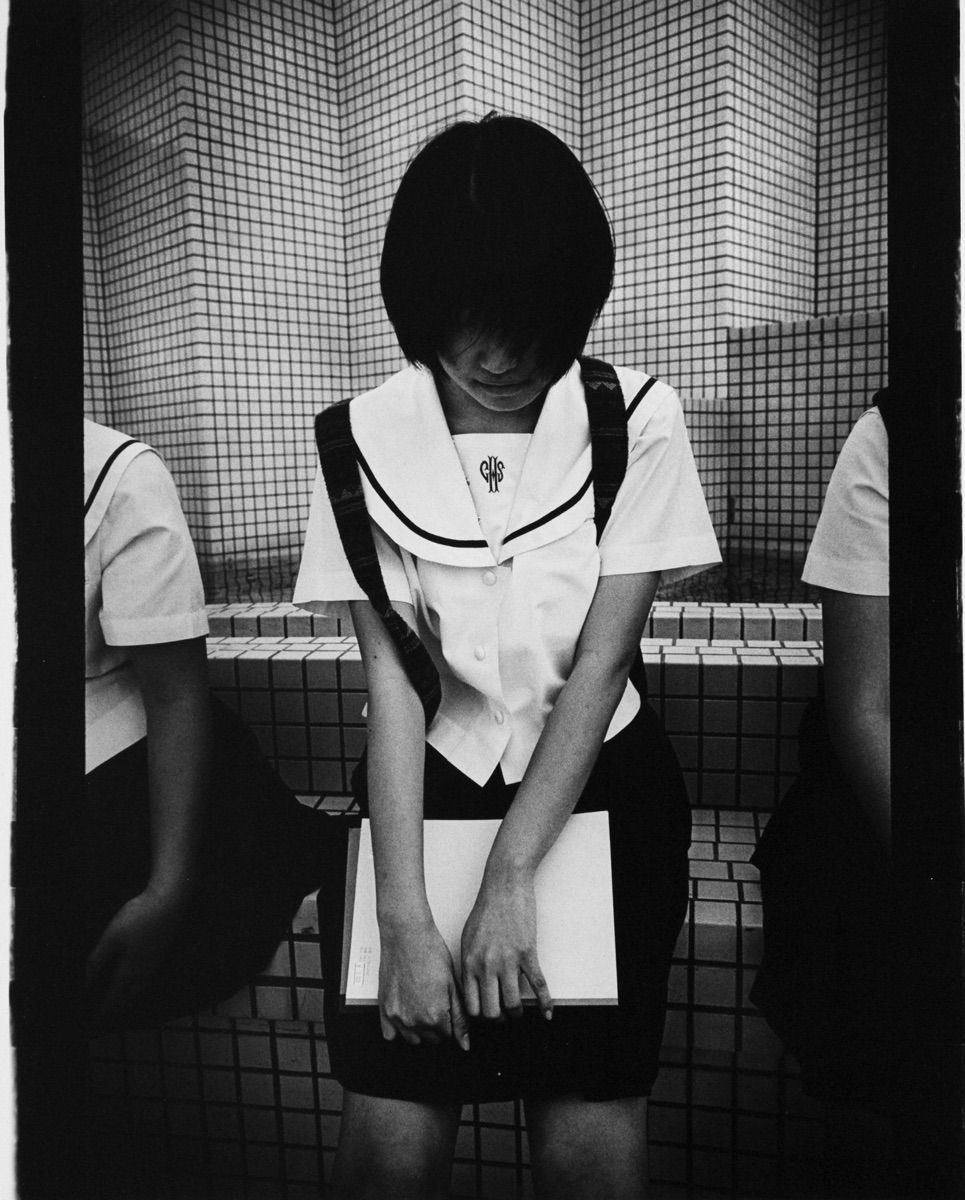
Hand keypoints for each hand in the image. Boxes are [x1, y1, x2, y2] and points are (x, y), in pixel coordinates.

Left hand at [85, 884, 190, 1028]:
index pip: (112, 1004)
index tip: (89, 1029)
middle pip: (126, 1004)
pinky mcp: (159, 959)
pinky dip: (132, 993)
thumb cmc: (139, 917)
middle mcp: (144, 976)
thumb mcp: (111, 937)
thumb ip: (97, 961)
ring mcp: (154, 968)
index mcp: (130, 974)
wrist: (170, 901)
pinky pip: (143, 985)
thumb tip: (85, 984)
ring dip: (123, 1005)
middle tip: (97, 1024)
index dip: (99, 1018)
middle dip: (111, 1016)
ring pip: (136, 995)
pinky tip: (129, 987)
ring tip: (111, 1009)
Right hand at [378, 915, 469, 1049]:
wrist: (406, 936)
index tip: (448, 1008)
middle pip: (431, 1038)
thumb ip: (459, 1017)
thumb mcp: (453, 984)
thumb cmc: (430, 953)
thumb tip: (464, 1043)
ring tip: (422, 1004)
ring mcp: (397, 1017)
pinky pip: (390, 1034)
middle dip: (436, 1025)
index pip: (448, 1035)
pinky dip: (398, 1027)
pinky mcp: (384, 1010)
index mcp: (435, 1016)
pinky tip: (405, 1010)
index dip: (450, 1021)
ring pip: (413, 1038)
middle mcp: (415, 1021)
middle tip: (436, 1002)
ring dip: (419, 1028)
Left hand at [460, 870, 553, 1021]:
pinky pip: (538, 985)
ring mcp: (508, 960)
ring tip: (519, 1011)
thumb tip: (471, 986)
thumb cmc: (486, 908)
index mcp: (469, 962)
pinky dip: (545, 1003)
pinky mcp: (527, 953)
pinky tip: (547, 1012)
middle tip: (504, 1016)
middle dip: (499, 1019)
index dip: (479, 1017)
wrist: (504, 885)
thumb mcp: (468, 937)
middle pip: (491, 1011)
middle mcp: (487, 965)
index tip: (486, 1016)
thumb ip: (469, 963)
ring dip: (517, 1012)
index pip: (471, 1005)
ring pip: (513, 1003)